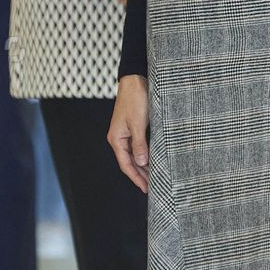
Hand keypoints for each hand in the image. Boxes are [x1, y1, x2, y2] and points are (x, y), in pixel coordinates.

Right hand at [108, 75, 149, 191]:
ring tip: (153, 178)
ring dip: (143, 166)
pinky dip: (145, 155)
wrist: (135, 80)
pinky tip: (152, 160)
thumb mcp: (138, 124)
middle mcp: (119, 138)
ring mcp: (126, 133)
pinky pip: (138, 146)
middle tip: (152, 187)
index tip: (146, 188)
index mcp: (116, 138)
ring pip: (134, 155)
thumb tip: (141, 163)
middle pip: (129, 162)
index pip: (126, 164)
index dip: (136, 178)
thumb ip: (140, 144)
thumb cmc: (135, 100)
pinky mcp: (133, 128)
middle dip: (140, 175)